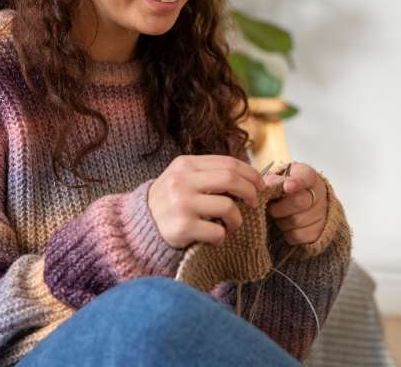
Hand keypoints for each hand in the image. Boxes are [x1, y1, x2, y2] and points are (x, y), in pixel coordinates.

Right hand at [148, 154, 266, 249]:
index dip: (250, 174)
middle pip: (231, 180)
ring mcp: (181, 204)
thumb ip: (209, 174)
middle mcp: (182, 181)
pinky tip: (214, 237)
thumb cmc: (171, 201)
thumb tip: (249, 178)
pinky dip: (222, 236)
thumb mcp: (183, 178)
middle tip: (254, 204)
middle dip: (250, 192)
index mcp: (185, 164)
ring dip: (236, 220)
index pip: (228, 163)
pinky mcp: (182, 227)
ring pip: (228, 207)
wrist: (141, 224)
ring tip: (229, 225)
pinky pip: (218, 232)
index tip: (259, 185)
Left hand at [262, 161, 327, 245]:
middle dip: (278, 207)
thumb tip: (266, 188)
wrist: (299, 202)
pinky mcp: (318, 231)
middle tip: (270, 207)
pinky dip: (286, 232)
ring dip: (281, 220)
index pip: (306, 177)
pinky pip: (297, 235)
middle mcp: (319, 193)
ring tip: (279, 215)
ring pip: (296, 221)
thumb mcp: (278, 178)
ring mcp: (321, 213)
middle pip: (298, 202)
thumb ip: (272, 181)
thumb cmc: (285, 189)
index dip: (297, 182)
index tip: (287, 186)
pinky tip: (286, 225)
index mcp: (308, 176)